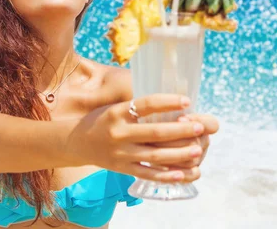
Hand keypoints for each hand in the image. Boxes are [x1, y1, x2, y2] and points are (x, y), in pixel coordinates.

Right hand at [67, 93, 205, 183]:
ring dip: (179, 154)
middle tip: (200, 127)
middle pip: (155, 132)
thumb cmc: (102, 120)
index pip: (147, 104)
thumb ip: (138, 108)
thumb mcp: (115, 108)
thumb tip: (171, 102)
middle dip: (181, 130)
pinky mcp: (122, 169)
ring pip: (155, 155)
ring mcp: (121, 153)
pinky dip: (165, 175)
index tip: (187, 101)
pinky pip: (147, 173)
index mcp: (118, 112)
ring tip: (197, 150)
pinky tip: (182, 174)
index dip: (168, 102)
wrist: (76, 142)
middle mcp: (119, 133)